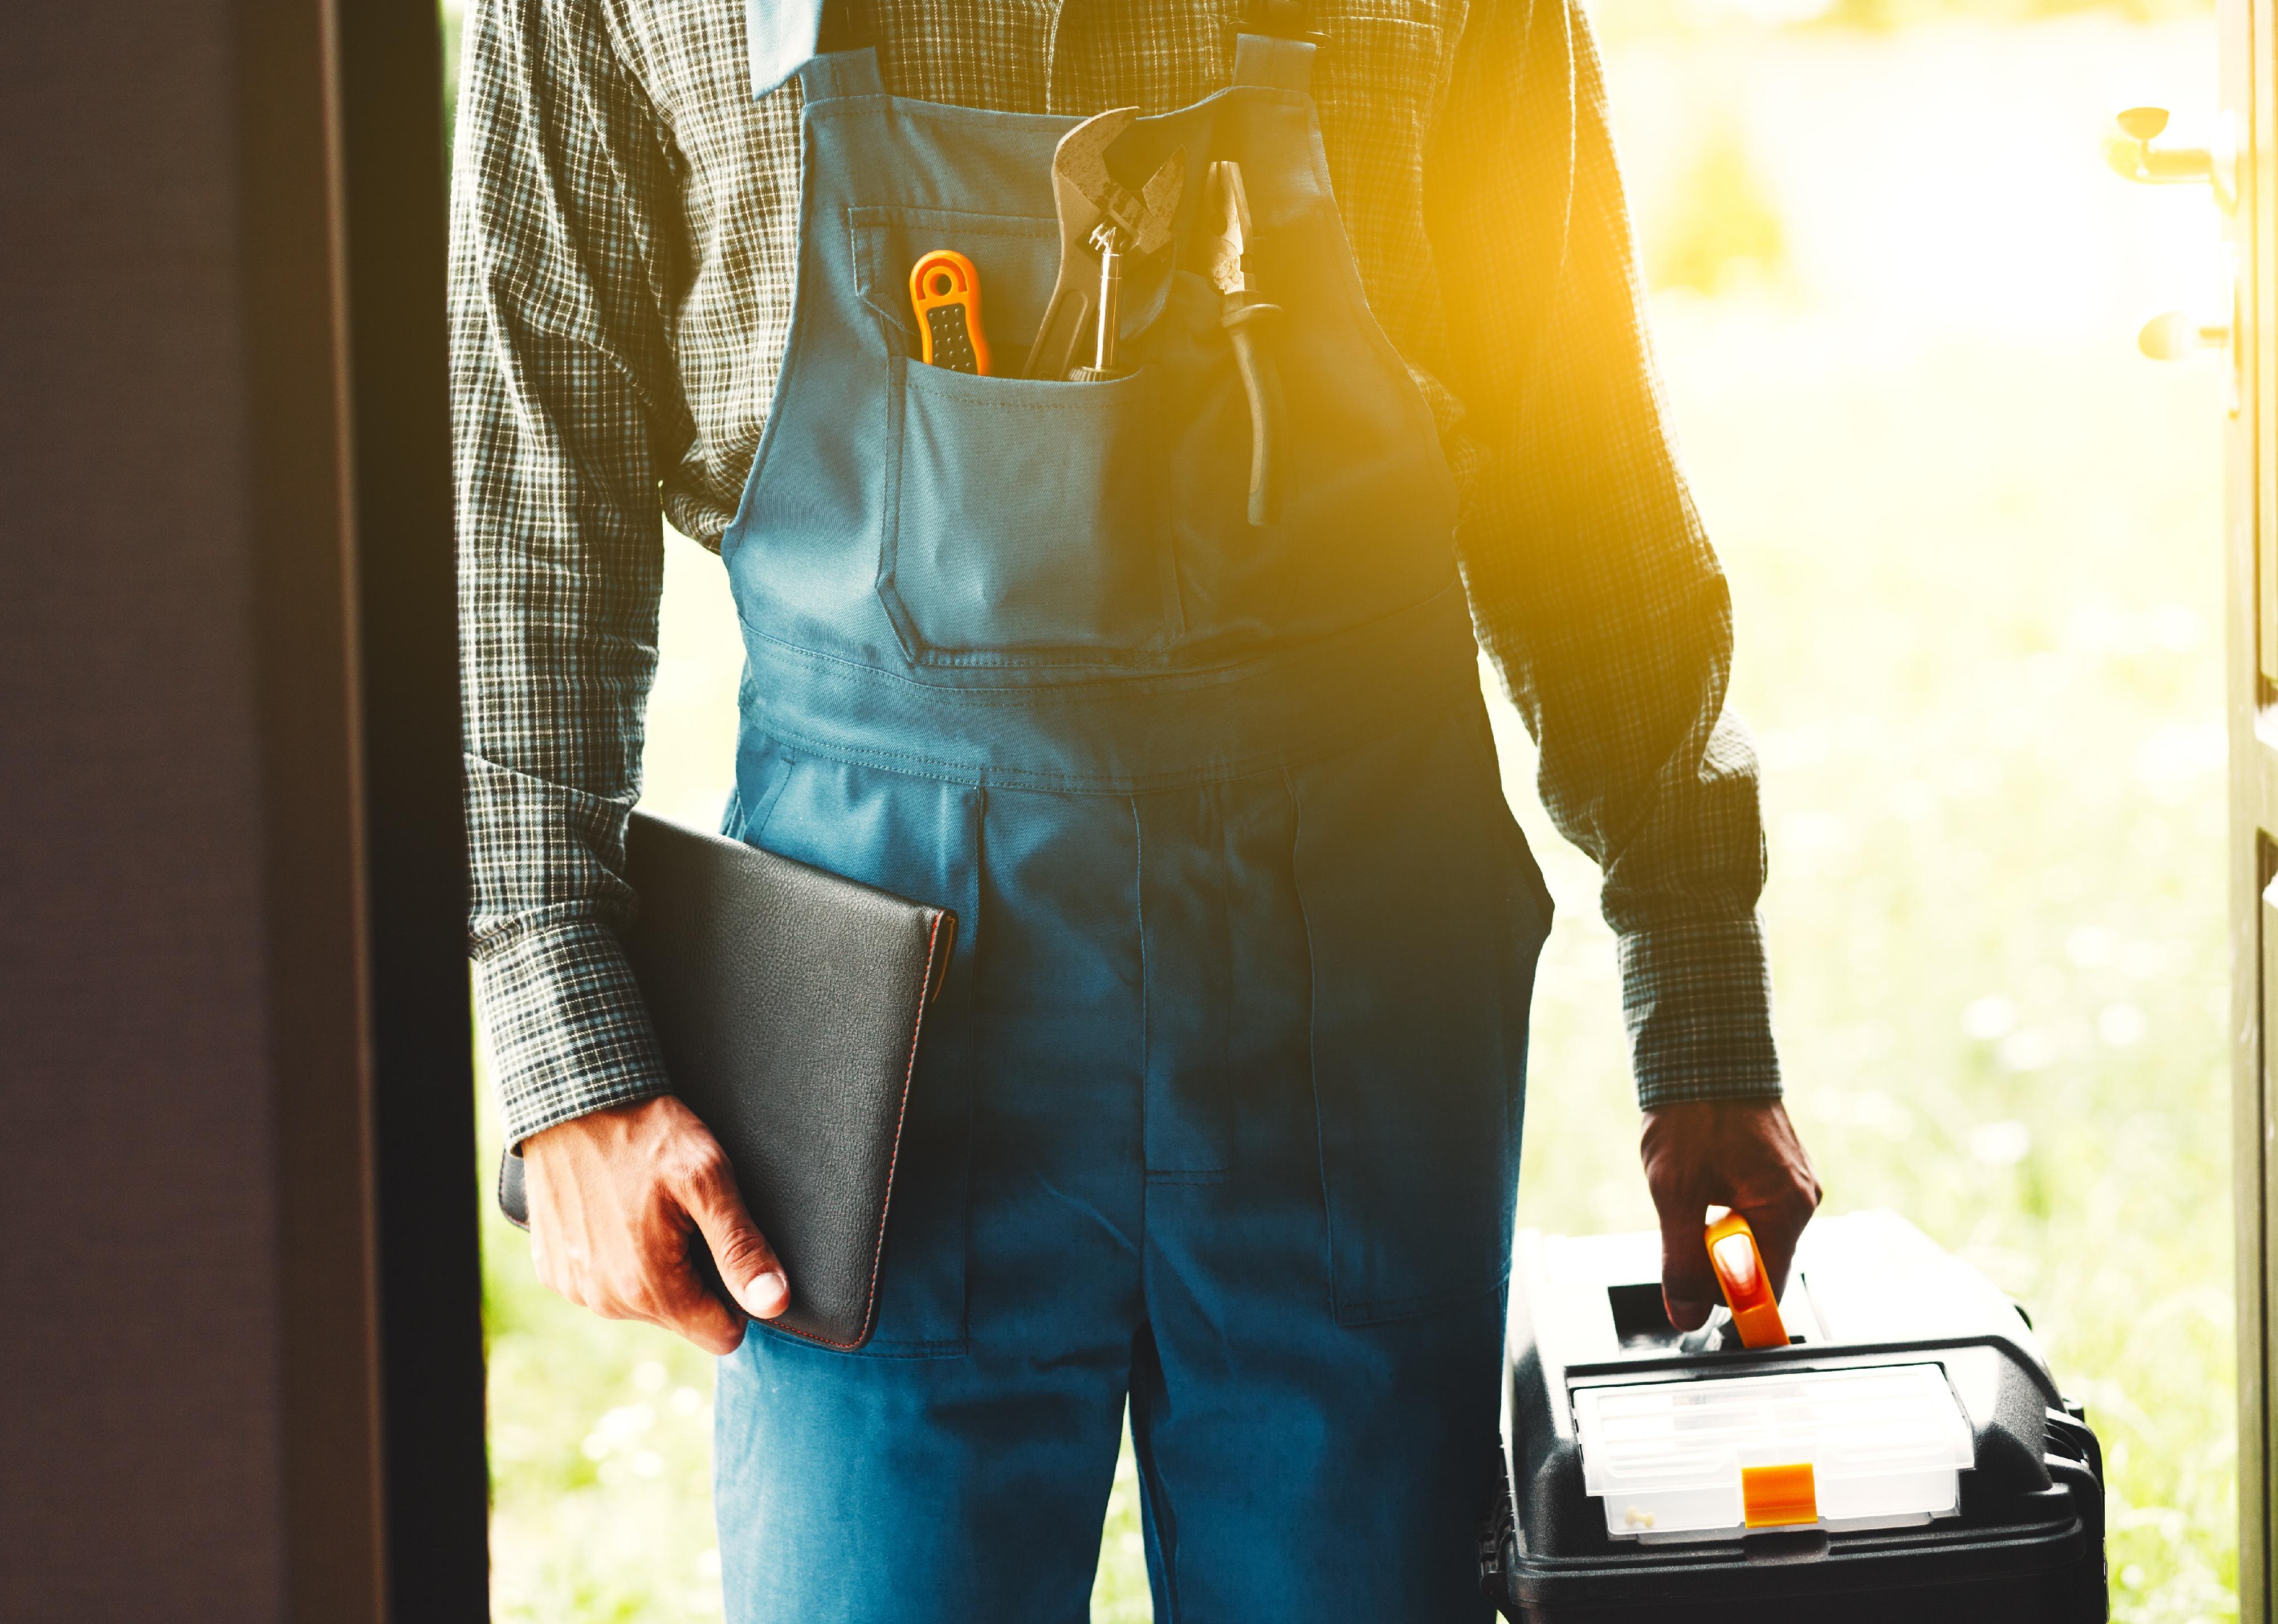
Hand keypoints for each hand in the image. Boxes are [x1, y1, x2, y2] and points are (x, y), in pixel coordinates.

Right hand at [522, 1096, 788, 1355]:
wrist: (570, 1099)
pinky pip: (602, 1284)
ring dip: (654, 1267)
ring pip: (642, 1303)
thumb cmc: (646, 1134)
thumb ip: (742, 1248)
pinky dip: (615, 1257)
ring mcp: (574, 1288)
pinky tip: (615, 1212)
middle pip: (681, 1317)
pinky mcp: (552, 1270)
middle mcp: (605, 1302)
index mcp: (650, 1289)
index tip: (724, 1246)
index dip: (736, 1294)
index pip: (721, 1335)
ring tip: (648, 1209)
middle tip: (684, 1216)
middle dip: (693, 1275)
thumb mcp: (708, 1179)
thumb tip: (775, 1304)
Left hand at [1639, 1099, 1821, 1331]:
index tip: (1694, 1293)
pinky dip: (1724, 1206)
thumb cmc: (1693, 1114)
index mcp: (1787, 1210)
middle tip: (1684, 1217)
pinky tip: (1703, 1176)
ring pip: (1754, 1235)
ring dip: (1715, 1227)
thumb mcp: (1675, 1193)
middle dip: (1715, 1255)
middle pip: (1760, 1263)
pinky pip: (1755, 1209)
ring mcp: (1795, 1183)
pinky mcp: (1781, 1170)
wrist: (1704, 1052)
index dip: (1728, 1299)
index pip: (1766, 1289)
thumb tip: (1686, 1315)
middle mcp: (1802, 1200)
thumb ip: (1681, 1261)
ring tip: (1692, 1186)